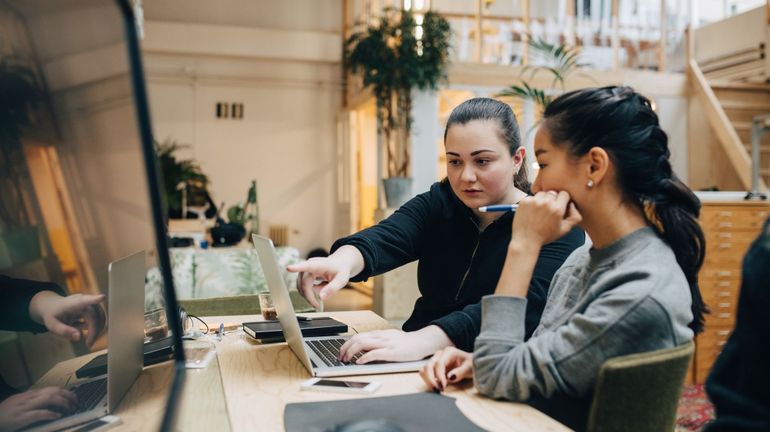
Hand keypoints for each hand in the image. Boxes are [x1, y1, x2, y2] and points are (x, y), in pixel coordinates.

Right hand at [0, 387, 76, 431]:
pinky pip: (38, 413)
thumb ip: (33, 400)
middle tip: (76, 403)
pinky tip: (58, 416)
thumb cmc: (4, 413)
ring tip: (70, 408)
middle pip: (52, 391)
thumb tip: (49, 400)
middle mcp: (27, 398)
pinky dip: (50, 414)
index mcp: (28, 395)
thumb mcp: (19, 403)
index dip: (65, 392)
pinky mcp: (20, 418)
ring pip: (48, 399)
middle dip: (68, 396)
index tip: (74, 397)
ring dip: (63, 403)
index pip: (51, 389)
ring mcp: (24, 407)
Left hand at [29, 291, 105, 345]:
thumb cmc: (53, 314)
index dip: (94, 299)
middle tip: (89, 344)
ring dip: (96, 331)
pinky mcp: (94, 309)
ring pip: (100, 319)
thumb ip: (64, 331)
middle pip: (95, 316)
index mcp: (72, 303)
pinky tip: (85, 330)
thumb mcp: (52, 325)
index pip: (84, 301)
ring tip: (88, 340)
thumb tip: (79, 337)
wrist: (53, 306)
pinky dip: (95, 328)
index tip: (102, 297)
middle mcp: (84, 302)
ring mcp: (91, 305)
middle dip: (95, 331)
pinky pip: (99, 320)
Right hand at [286, 246, 362, 307]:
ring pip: (301, 287)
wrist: (339, 264)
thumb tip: (322, 298)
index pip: (307, 266)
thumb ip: (332, 288)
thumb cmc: (341, 270)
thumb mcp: (341, 280)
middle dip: (309, 296)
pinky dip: (309, 292)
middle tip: (317, 305)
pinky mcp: (303, 275)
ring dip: (309, 294)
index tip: (288, 268)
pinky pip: (302, 287)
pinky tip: (320, 288)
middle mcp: (309, 266)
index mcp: (319, 265)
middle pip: (303, 284)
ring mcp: (305, 270)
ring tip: (322, 294)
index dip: (297, 267)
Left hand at [338, 326, 452, 363]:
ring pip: (363, 344)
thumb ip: (378, 342)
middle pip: (357, 339)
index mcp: (379, 334)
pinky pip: (374, 353)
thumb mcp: (390, 338)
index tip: (341, 351)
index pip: (358, 336)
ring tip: (346, 360)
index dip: (347, 343)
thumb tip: (364, 349)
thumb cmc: (407, 343)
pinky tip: (359, 362)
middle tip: (340, 357)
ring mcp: (386, 344)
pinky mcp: (392, 352)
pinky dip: (364, 358)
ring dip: (351, 352)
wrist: (422, 342)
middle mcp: (380, 336)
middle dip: (345, 348)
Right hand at [420, 347, 472, 391]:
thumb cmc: (471, 365)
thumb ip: (460, 372)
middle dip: (431, 379)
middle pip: (428, 365)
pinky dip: (428, 380)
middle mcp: (440, 354)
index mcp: (449, 352)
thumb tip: (449, 377)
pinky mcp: (433, 367)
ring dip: (428, 380)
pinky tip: (436, 386)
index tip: (443, 386)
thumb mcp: (470, 368)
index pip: (439, 363)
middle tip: (438, 389)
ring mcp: (435, 360)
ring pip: (424, 369)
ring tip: (437, 389)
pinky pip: (425, 373)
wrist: (470, 364)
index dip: (439, 376)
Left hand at [511, 191, 581, 247]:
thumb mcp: (564, 229)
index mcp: (557, 209)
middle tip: (549, 211)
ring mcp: (534, 201)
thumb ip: (575, 217)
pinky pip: (532, 197)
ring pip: (542, 194)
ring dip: (542, 200)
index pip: (564, 194)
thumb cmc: (545, 236)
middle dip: (553, 200)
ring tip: (540, 212)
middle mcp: (546, 203)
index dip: (563, 200)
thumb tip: (572, 205)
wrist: (526, 240)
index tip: (560, 206)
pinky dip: (533, 203)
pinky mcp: (524, 201)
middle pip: (553, 193)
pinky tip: (532, 213)